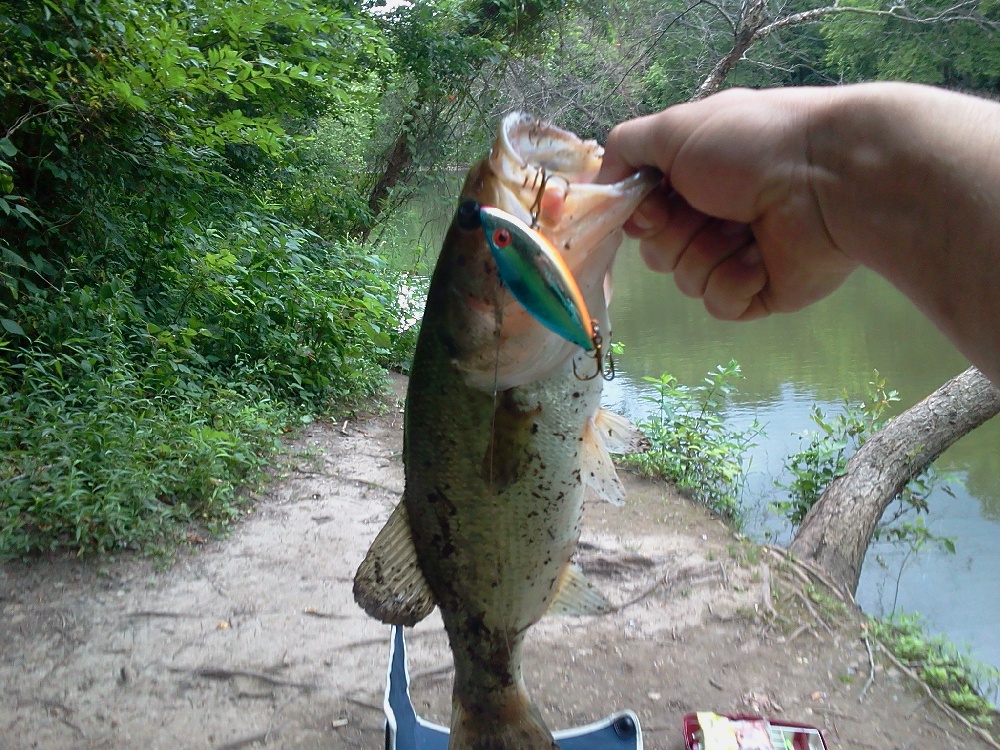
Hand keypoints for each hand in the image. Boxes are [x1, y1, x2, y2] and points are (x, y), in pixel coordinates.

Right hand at [598, 87, 857, 320]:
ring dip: (709, 252)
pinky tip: (761, 259)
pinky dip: (735, 281)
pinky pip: (719, 304)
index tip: (652, 202)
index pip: (640, 213)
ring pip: (685, 279)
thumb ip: (625, 148)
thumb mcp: (674, 128)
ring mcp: (736, 256)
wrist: (828, 180)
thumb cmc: (751, 145)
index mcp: (695, 178)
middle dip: (675, 232)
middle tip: (712, 208)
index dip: (638, 214)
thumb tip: (603, 183)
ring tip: (746, 228)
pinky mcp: (759, 292)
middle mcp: (713, 216)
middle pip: (656, 252)